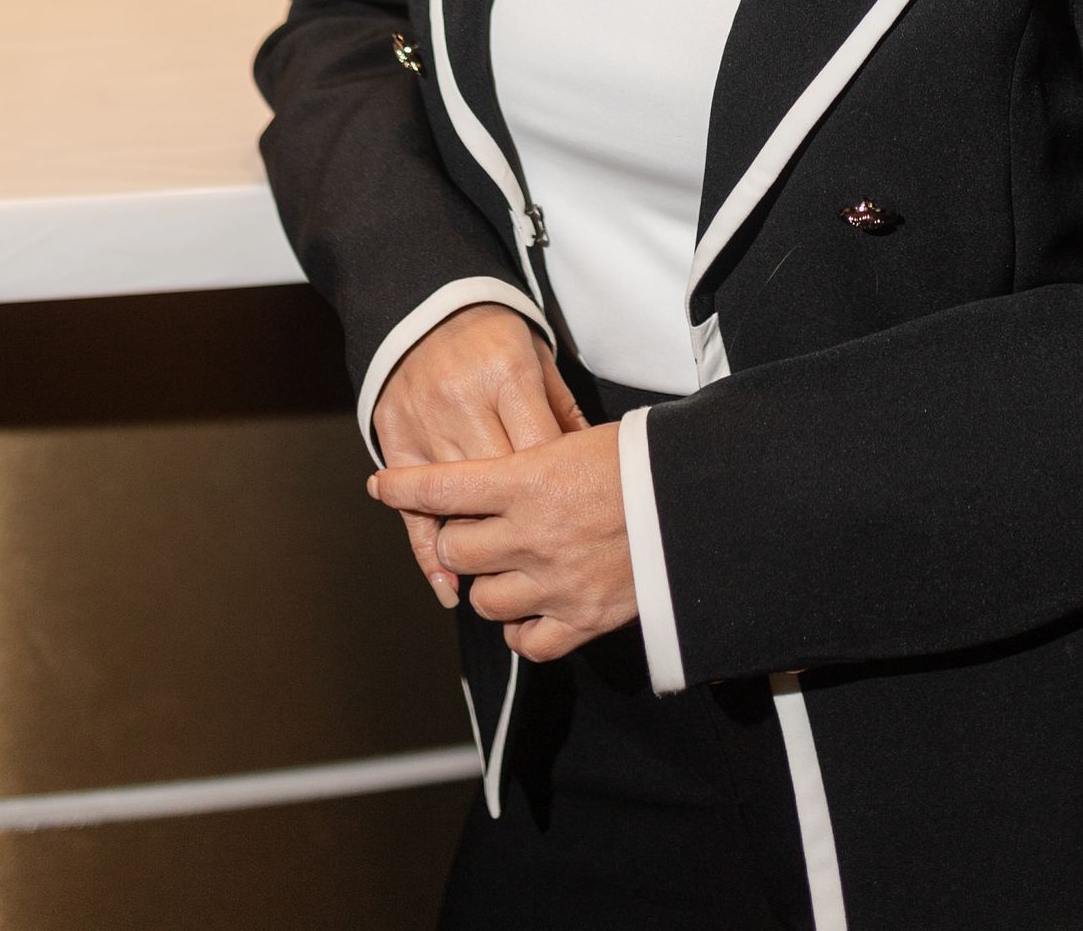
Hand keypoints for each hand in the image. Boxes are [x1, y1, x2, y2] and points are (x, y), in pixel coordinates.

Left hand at [370, 428, 635, 660]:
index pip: (443, 488)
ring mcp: (554, 582)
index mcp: (529, 481)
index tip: (381, 485)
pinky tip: (533, 609)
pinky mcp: (582, 619)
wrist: (701, 503)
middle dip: (460, 541)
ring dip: (490, 586)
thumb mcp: (582, 439)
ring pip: (484, 601)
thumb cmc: (645, 461)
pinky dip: (523, 630)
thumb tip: (504, 467)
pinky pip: (527, 642)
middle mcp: (531, 535)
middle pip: (455, 550)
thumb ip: (534, 459)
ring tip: (511, 569)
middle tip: (478, 531)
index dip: (404, 487)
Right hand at [373, 303, 586, 609]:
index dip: (561, 488)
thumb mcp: (536, 357)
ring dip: (485, 548)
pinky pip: (412, 511)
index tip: (579, 515)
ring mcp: (425, 427)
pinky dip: (429, 556)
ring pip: (458, 504)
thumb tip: (590, 465)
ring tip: (513, 585)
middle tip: (554, 555)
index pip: (540, 449)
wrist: (422, 310)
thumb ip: (561, 409)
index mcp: (505, 375)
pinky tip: (450, 589)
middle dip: (529, 522)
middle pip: (500, 483)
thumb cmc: (491, 338)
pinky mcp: (396, 444)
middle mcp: (462, 403)